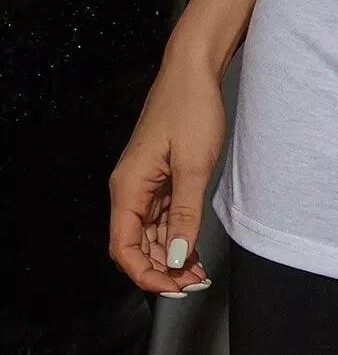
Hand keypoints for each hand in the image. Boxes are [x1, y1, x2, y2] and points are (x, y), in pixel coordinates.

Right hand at [108, 47, 225, 296]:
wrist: (194, 68)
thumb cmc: (191, 108)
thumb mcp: (194, 165)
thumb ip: (184, 215)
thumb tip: (174, 258)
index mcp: (127, 188)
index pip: (122, 248)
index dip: (145, 273)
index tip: (174, 286)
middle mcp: (129, 188)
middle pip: (135, 245)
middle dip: (161, 268)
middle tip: (194, 282)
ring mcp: (144, 182)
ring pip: (149, 233)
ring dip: (170, 255)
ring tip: (198, 272)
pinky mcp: (159, 175)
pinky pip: (162, 216)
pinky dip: (176, 234)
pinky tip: (193, 247)